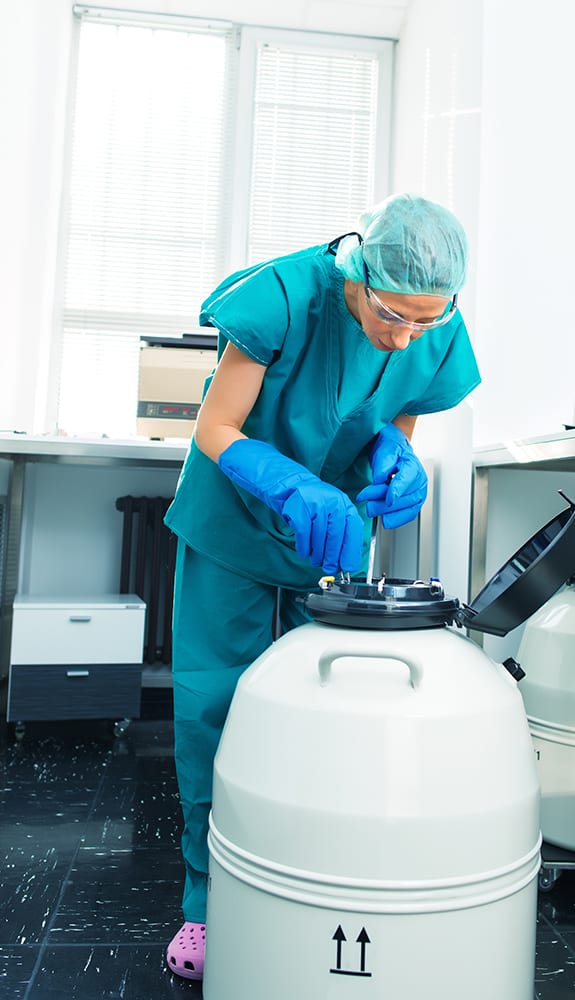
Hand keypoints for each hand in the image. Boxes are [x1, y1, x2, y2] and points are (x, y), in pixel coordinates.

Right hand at [219, 439, 363, 572]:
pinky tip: (304, 551)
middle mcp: (331, 500)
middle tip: (330, 568)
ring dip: (317, 553)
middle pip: (336, 535)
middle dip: (333, 556)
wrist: (283, 482)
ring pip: (320, 536)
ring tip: (315, 560)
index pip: (352, 528)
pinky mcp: (298, 507)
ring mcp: (314, 502)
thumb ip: (337, 529)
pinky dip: (304, 546)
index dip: (350, 550)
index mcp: (342, 501)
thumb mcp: (327, 511)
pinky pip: (303, 533)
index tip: (348, 565)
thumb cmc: (306, 500)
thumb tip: (343, 556)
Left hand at [356, 424, 427, 528]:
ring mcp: (418, 493)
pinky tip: (386, 520)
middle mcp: (419, 480)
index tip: (389, 500)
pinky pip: (409, 514)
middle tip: (368, 505)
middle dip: (385, 503)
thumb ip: (383, 464)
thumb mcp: (384, 450)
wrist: (393, 453)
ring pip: (407, 507)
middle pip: (406, 496)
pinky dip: (397, 519)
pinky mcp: (414, 502)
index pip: (407, 479)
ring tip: (372, 510)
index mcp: (413, 465)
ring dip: (389, 512)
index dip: (397, 491)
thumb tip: (380, 478)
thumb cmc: (390, 451)